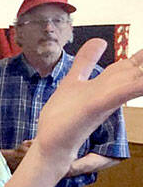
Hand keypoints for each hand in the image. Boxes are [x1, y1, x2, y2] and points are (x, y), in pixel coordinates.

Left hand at [32, 40, 142, 164]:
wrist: (52, 146)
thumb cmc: (63, 117)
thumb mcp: (75, 81)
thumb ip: (86, 62)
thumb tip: (99, 40)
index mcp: (109, 85)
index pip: (134, 65)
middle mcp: (112, 93)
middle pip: (137, 72)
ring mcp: (105, 99)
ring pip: (135, 81)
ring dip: (142, 77)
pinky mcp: (96, 106)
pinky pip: (122, 92)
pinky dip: (137, 84)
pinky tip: (141, 80)